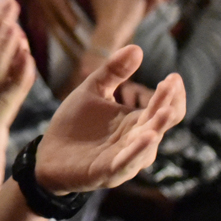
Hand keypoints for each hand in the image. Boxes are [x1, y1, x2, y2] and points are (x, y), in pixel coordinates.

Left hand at [35, 45, 184, 192]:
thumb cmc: (74, 124)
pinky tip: (146, 137)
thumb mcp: (93, 90)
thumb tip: (137, 47)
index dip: (172, 94)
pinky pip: (126, 163)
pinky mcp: (107, 173)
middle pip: (160, 124)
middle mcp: (136, 142)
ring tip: (165, 111)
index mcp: (136, 122)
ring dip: (157, 128)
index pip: (165, 109)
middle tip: (170, 84)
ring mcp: (124, 159)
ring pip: (147, 146)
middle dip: (167, 104)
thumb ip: (113, 72)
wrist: (47, 154)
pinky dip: (136, 152)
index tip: (173, 76)